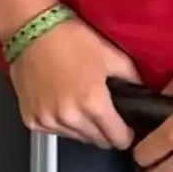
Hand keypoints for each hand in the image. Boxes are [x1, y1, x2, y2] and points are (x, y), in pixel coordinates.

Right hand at [8, 17, 140, 149]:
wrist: (30, 28)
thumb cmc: (70, 38)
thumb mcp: (110, 54)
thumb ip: (132, 79)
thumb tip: (142, 95)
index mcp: (94, 104)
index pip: (119, 140)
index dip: (126, 133)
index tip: (124, 124)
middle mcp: (71, 118)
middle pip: (98, 142)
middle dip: (104, 130)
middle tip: (101, 109)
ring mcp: (48, 120)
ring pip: (76, 137)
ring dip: (82, 127)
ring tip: (78, 102)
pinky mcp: (31, 119)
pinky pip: (54, 131)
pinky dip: (60, 122)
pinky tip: (58, 101)